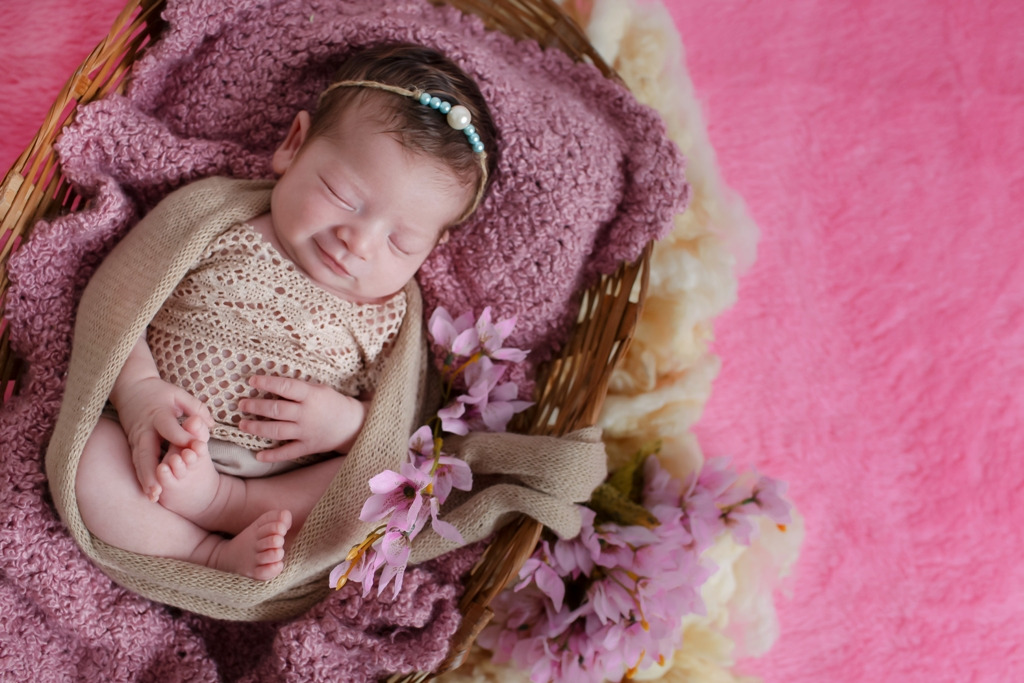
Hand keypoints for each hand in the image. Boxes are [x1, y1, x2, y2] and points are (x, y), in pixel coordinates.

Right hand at [112, 376, 213, 501]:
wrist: (129, 387)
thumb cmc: (159, 392)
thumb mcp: (178, 394)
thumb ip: (196, 408)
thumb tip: (210, 425)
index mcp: (158, 415)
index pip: (169, 429)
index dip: (182, 438)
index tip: (196, 448)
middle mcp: (144, 429)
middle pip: (147, 452)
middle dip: (152, 472)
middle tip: (160, 490)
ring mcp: (136, 438)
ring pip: (139, 461)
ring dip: (145, 480)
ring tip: (153, 497)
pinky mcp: (132, 444)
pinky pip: (136, 462)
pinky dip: (141, 477)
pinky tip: (148, 492)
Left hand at [238, 374, 366, 461]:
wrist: (352, 425)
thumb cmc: (331, 403)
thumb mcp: (318, 389)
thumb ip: (297, 389)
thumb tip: (271, 386)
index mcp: (311, 396)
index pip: (285, 386)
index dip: (267, 383)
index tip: (252, 381)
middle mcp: (307, 414)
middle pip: (277, 410)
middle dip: (256, 407)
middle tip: (242, 404)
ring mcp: (306, 432)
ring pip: (277, 431)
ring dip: (257, 428)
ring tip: (243, 424)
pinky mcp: (308, 447)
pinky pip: (287, 452)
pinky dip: (272, 456)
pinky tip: (258, 456)